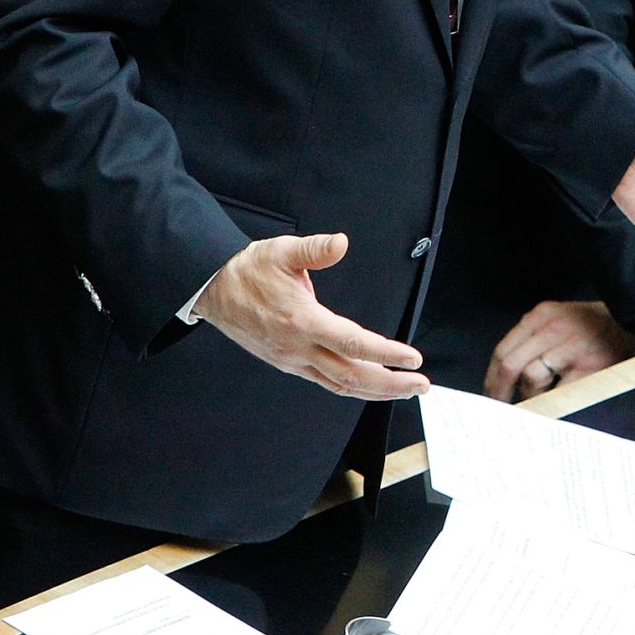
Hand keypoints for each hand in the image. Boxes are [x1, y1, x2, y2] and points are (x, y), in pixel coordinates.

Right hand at [194, 233, 428, 399]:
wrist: (212, 289)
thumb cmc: (248, 270)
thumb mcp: (282, 251)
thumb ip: (315, 249)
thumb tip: (341, 242)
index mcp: (302, 322)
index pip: (354, 344)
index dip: (387, 354)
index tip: (414, 360)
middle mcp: (299, 348)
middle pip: (352, 376)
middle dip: (391, 384)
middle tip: (422, 385)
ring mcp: (292, 360)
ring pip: (340, 385)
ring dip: (375, 391)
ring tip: (404, 390)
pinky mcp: (287, 363)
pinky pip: (325, 382)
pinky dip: (352, 388)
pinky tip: (368, 386)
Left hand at [484, 300, 634, 401]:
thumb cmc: (595, 329)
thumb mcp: (561, 321)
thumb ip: (534, 339)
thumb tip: (503, 377)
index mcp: (543, 314)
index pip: (503, 349)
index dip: (492, 377)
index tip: (491, 395)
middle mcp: (554, 326)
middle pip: (510, 364)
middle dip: (500, 392)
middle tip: (500, 410)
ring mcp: (573, 344)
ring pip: (531, 378)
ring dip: (531, 396)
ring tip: (539, 401)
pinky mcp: (590, 364)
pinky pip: (559, 392)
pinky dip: (552, 402)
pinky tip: (555, 403)